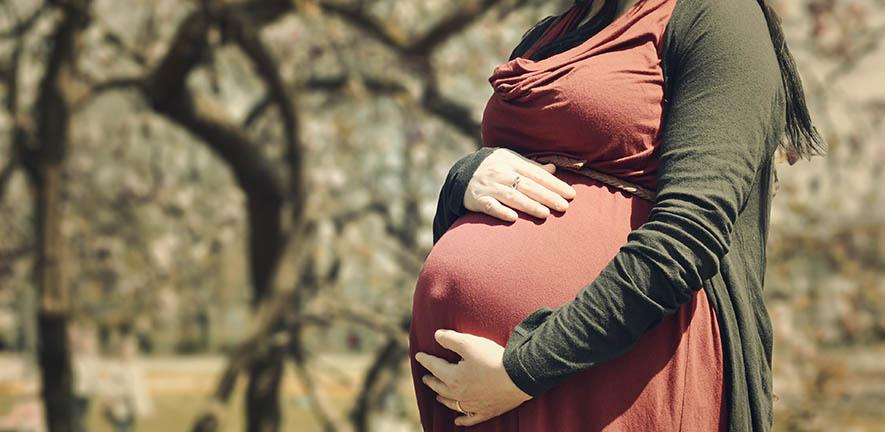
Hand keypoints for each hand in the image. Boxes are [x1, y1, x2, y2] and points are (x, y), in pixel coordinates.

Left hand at [415, 329, 531, 426]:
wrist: (518, 377)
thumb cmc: (493, 359)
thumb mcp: (469, 343)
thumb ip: (450, 339)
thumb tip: (436, 335)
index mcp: (453, 377)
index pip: (434, 367)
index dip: (425, 360)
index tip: (419, 356)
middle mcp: (459, 394)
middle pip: (440, 387)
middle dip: (431, 380)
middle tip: (425, 377)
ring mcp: (472, 405)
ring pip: (452, 403)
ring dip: (443, 398)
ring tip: (437, 395)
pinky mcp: (486, 411)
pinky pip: (470, 419)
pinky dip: (462, 420)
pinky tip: (457, 421)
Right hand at [465, 148, 576, 221]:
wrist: (461, 175)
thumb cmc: (493, 168)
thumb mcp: (510, 161)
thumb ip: (531, 166)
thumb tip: (553, 168)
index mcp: (511, 161)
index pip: (537, 173)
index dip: (554, 184)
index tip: (570, 194)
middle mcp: (500, 173)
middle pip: (527, 186)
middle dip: (547, 196)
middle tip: (564, 206)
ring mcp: (488, 186)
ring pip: (511, 196)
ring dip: (529, 205)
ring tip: (546, 214)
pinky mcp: (477, 199)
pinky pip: (490, 206)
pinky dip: (501, 211)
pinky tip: (513, 218)